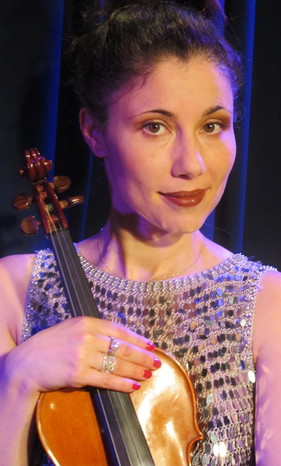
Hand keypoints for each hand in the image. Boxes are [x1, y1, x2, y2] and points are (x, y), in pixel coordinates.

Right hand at [4, 317, 159, 396]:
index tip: (151, 345)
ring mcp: (83, 355)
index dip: (137, 339)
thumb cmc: (50, 345)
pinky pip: (107, 380)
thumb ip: (94, 331)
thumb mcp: (72, 328)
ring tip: (149, 374)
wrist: (28, 363)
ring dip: (136, 370)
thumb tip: (119, 339)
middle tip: (157, 362)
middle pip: (122, 347)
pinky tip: (134, 385)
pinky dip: (123, 383)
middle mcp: (87, 337)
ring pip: (117, 363)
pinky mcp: (79, 374)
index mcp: (86, 322)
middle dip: (143, 356)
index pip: (119, 330)